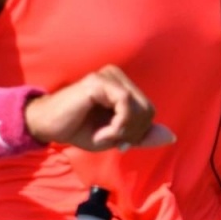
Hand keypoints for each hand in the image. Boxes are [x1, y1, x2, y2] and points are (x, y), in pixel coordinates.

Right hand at [25, 65, 174, 151]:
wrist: (48, 126)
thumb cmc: (79, 129)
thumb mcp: (116, 137)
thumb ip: (142, 135)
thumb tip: (172, 136)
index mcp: (123, 86)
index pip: (149, 110)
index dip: (138, 132)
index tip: (119, 142)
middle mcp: (118, 76)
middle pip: (147, 109)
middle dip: (132, 132)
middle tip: (111, 140)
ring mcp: (108, 76)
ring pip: (138, 107)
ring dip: (123, 130)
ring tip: (103, 136)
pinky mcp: (98, 81)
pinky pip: (124, 103)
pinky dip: (118, 124)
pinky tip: (103, 133)